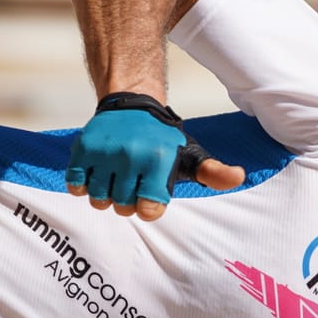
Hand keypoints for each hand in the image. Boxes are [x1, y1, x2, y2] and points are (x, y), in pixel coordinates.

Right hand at [65, 107, 244, 220]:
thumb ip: (214, 173)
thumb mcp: (192, 155)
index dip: (148, 205)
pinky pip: (77, 186)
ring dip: (106, 194)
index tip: (150, 189)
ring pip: (99, 200)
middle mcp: (131, 155)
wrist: (131, 106)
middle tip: (132, 180)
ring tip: (115, 176)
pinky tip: (97, 173)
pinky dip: (83, 185)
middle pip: (123, 207)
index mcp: (159, 160)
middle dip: (128, 200)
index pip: (149, 211)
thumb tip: (240, 177)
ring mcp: (105, 151)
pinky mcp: (83, 148)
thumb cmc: (161, 140)